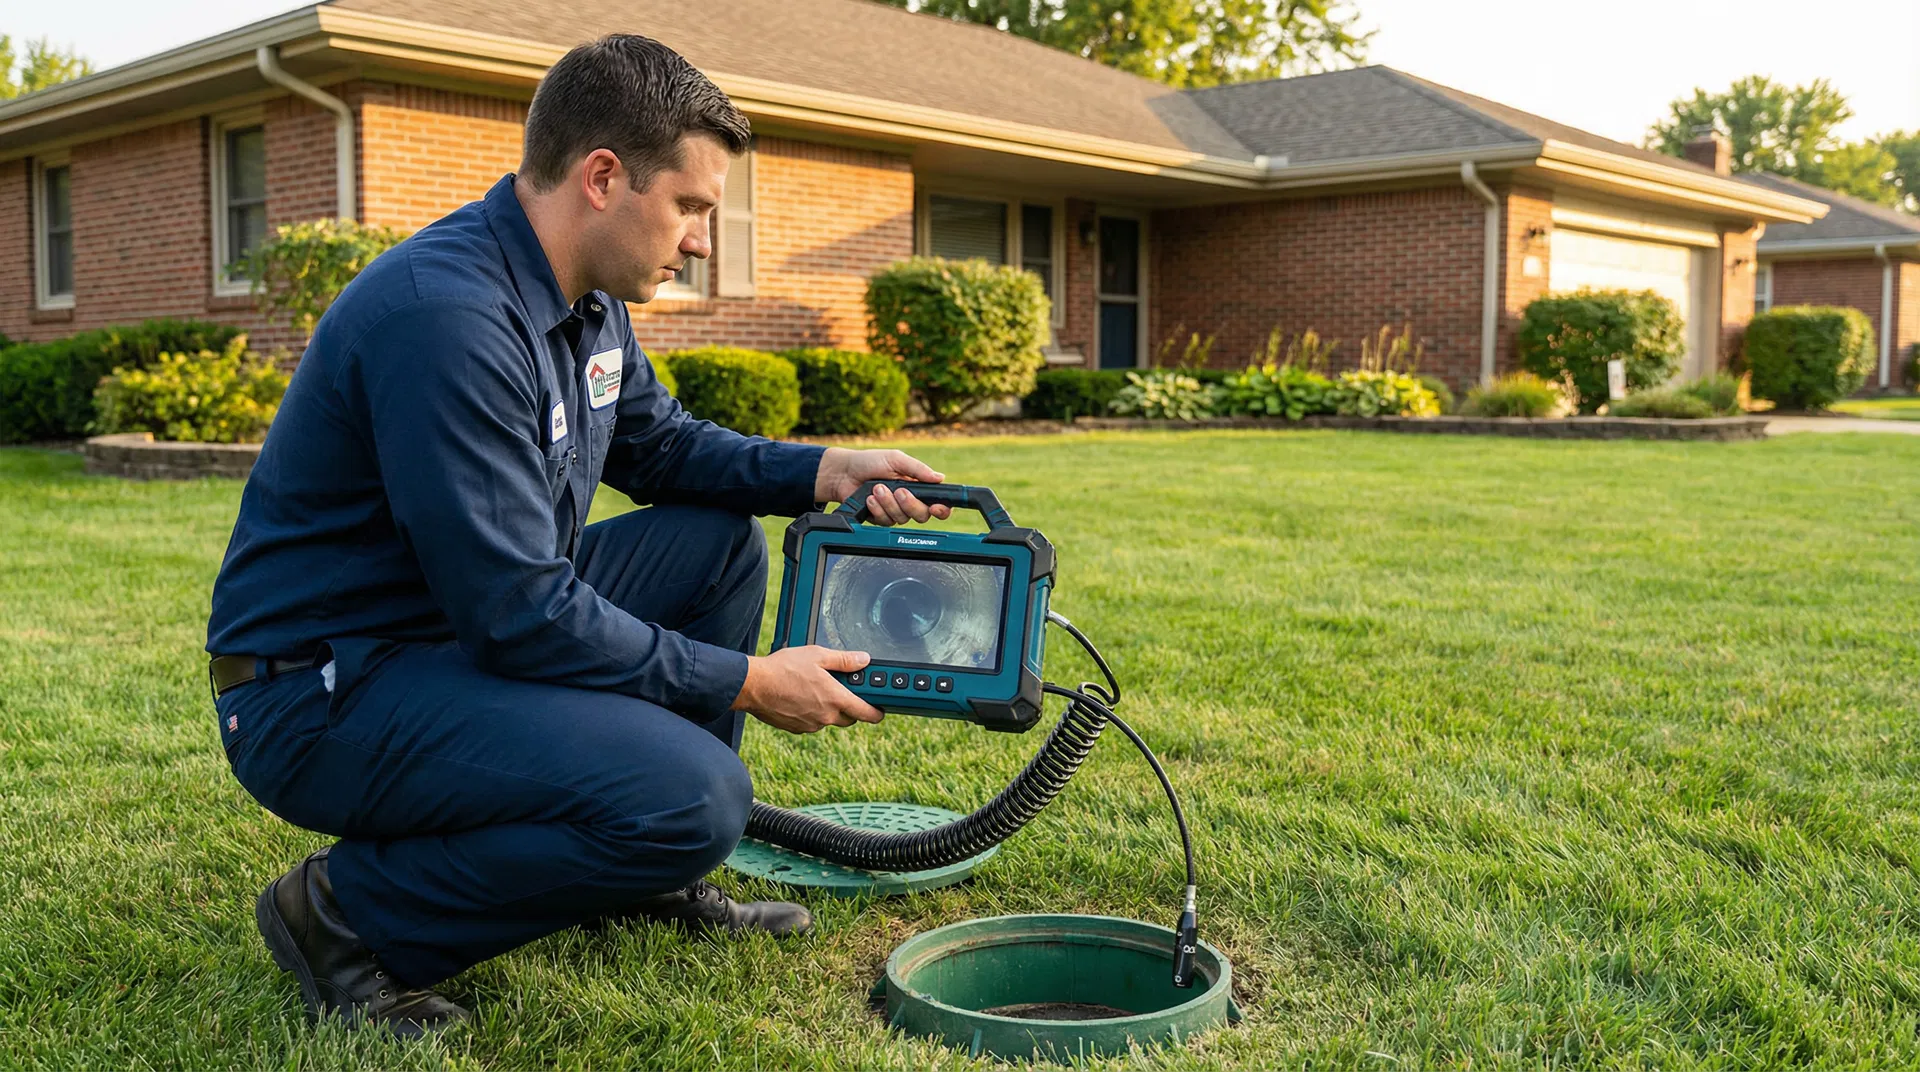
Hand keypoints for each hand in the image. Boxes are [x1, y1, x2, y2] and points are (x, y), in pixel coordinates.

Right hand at [732, 645, 884, 733]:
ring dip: (829, 709)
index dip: (877, 713)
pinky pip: (812, 723)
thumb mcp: (817, 656)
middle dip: (851, 708)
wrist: (753, 686)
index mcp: (835, 699)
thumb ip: (843, 660)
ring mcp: (811, 725)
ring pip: (829, 720)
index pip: (866, 713)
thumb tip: (863, 659)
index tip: (880, 710)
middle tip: (843, 692)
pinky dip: (812, 713)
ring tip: (815, 690)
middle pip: (849, 718)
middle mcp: (825, 716)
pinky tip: (801, 698)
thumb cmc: (783, 669)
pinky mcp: (797, 729)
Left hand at [813, 447, 952, 525]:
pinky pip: (886, 522)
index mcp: (916, 486)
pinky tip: (870, 499)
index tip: (936, 507)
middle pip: (921, 515)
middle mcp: (908, 501)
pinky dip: (877, 509)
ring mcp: (894, 510)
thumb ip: (918, 469)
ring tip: (876, 488)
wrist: (843, 473)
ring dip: (888, 503)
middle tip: (899, 491)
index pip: (936, 502)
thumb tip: (940, 477)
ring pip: (902, 519)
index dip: (941, 509)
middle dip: (910, 504)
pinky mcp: (880, 518)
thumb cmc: (869, 462)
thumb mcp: (895, 459)